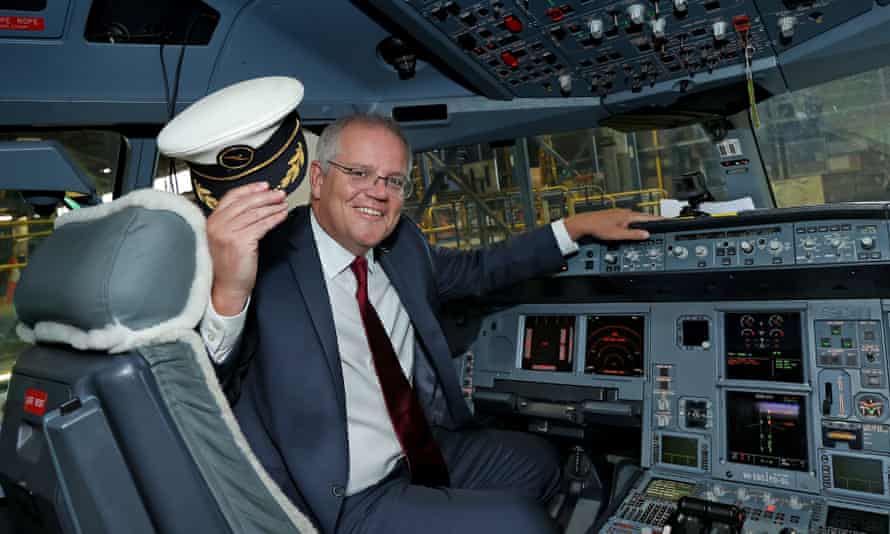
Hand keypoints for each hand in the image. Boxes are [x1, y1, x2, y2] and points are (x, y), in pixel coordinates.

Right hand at [206, 182, 287, 314]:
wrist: (225, 287)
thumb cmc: (227, 266)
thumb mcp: (225, 238)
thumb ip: (233, 221)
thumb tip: (254, 205)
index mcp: (212, 221)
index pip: (232, 197)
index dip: (250, 189)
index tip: (263, 186)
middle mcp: (218, 224)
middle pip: (246, 202)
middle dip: (265, 196)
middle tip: (279, 194)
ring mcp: (228, 232)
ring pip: (255, 213)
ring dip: (272, 206)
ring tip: (283, 203)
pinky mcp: (240, 241)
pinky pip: (261, 225)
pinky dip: (274, 218)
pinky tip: (281, 215)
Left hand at [563, 208, 661, 241]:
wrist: (585, 223)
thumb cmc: (598, 228)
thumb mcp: (618, 235)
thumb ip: (633, 235)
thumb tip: (646, 234)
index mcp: (628, 216)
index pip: (648, 218)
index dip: (658, 219)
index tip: (668, 219)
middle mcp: (625, 212)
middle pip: (643, 216)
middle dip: (653, 218)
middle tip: (663, 220)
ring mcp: (620, 213)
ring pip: (636, 216)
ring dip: (644, 219)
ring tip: (651, 222)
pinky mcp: (615, 215)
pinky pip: (629, 217)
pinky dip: (635, 220)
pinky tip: (634, 223)